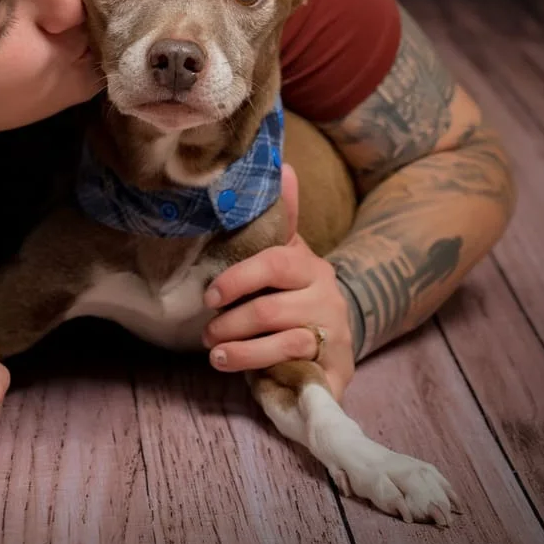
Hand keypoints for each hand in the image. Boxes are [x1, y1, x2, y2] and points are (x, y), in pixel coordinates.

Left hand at [202, 162, 356, 399]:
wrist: (337, 334)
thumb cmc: (296, 291)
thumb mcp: (288, 254)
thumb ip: (282, 218)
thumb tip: (284, 166)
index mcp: (308, 266)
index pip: (274, 263)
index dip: (237, 279)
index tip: (209, 296)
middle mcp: (326, 298)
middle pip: (271, 310)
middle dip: (230, 323)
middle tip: (206, 333)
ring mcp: (334, 336)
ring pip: (285, 344)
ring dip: (242, 352)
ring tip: (216, 355)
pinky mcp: (337, 370)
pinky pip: (303, 373)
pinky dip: (270, 376)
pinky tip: (247, 378)